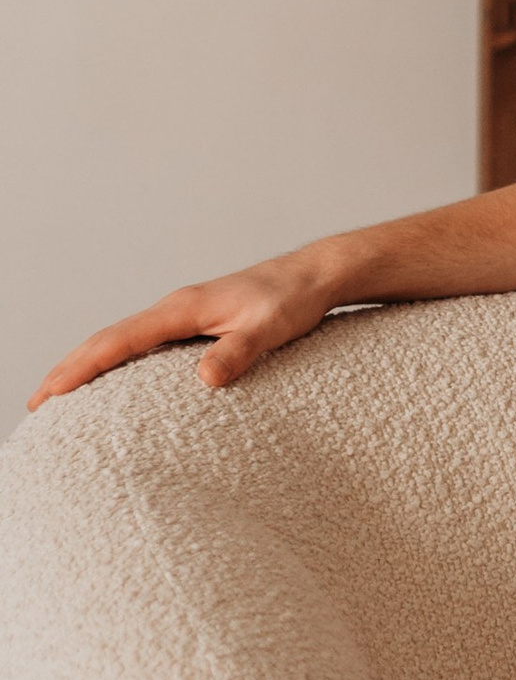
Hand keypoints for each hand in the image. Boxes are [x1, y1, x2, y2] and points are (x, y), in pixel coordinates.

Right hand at [32, 253, 337, 409]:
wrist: (315, 275)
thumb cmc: (293, 300)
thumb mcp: (270, 329)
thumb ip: (237, 353)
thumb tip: (204, 380)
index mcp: (183, 308)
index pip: (118, 340)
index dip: (81, 367)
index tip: (50, 393)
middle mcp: (175, 309)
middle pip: (108, 340)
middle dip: (69, 370)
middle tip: (36, 404)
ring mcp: (183, 315)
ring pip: (122, 340)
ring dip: (88, 365)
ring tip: (60, 397)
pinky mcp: (195, 323)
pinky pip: (142, 343)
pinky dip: (116, 360)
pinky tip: (114, 382)